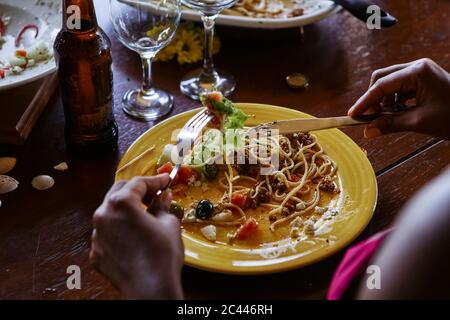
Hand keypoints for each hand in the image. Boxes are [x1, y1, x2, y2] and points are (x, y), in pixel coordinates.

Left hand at [90, 174, 183, 298]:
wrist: (150, 289)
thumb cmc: (162, 253)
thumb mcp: (168, 224)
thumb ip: (162, 206)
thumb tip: (163, 197)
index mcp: (121, 203)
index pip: (138, 183)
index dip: (154, 180)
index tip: (166, 180)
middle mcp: (103, 215)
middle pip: (118, 192)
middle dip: (137, 190)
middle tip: (155, 193)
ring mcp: (97, 235)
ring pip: (110, 213)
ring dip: (126, 210)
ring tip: (145, 214)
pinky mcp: (96, 253)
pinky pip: (108, 234)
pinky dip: (120, 230)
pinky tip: (134, 236)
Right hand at [348, 58, 449, 138]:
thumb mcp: (419, 122)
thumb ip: (390, 124)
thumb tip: (367, 132)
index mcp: (417, 72)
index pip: (382, 85)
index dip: (365, 101)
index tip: (353, 114)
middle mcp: (417, 67)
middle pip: (382, 79)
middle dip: (373, 98)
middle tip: (368, 118)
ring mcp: (420, 73)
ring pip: (389, 83)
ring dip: (382, 101)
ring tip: (383, 118)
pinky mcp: (422, 81)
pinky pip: (399, 88)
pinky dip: (393, 101)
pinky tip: (394, 114)